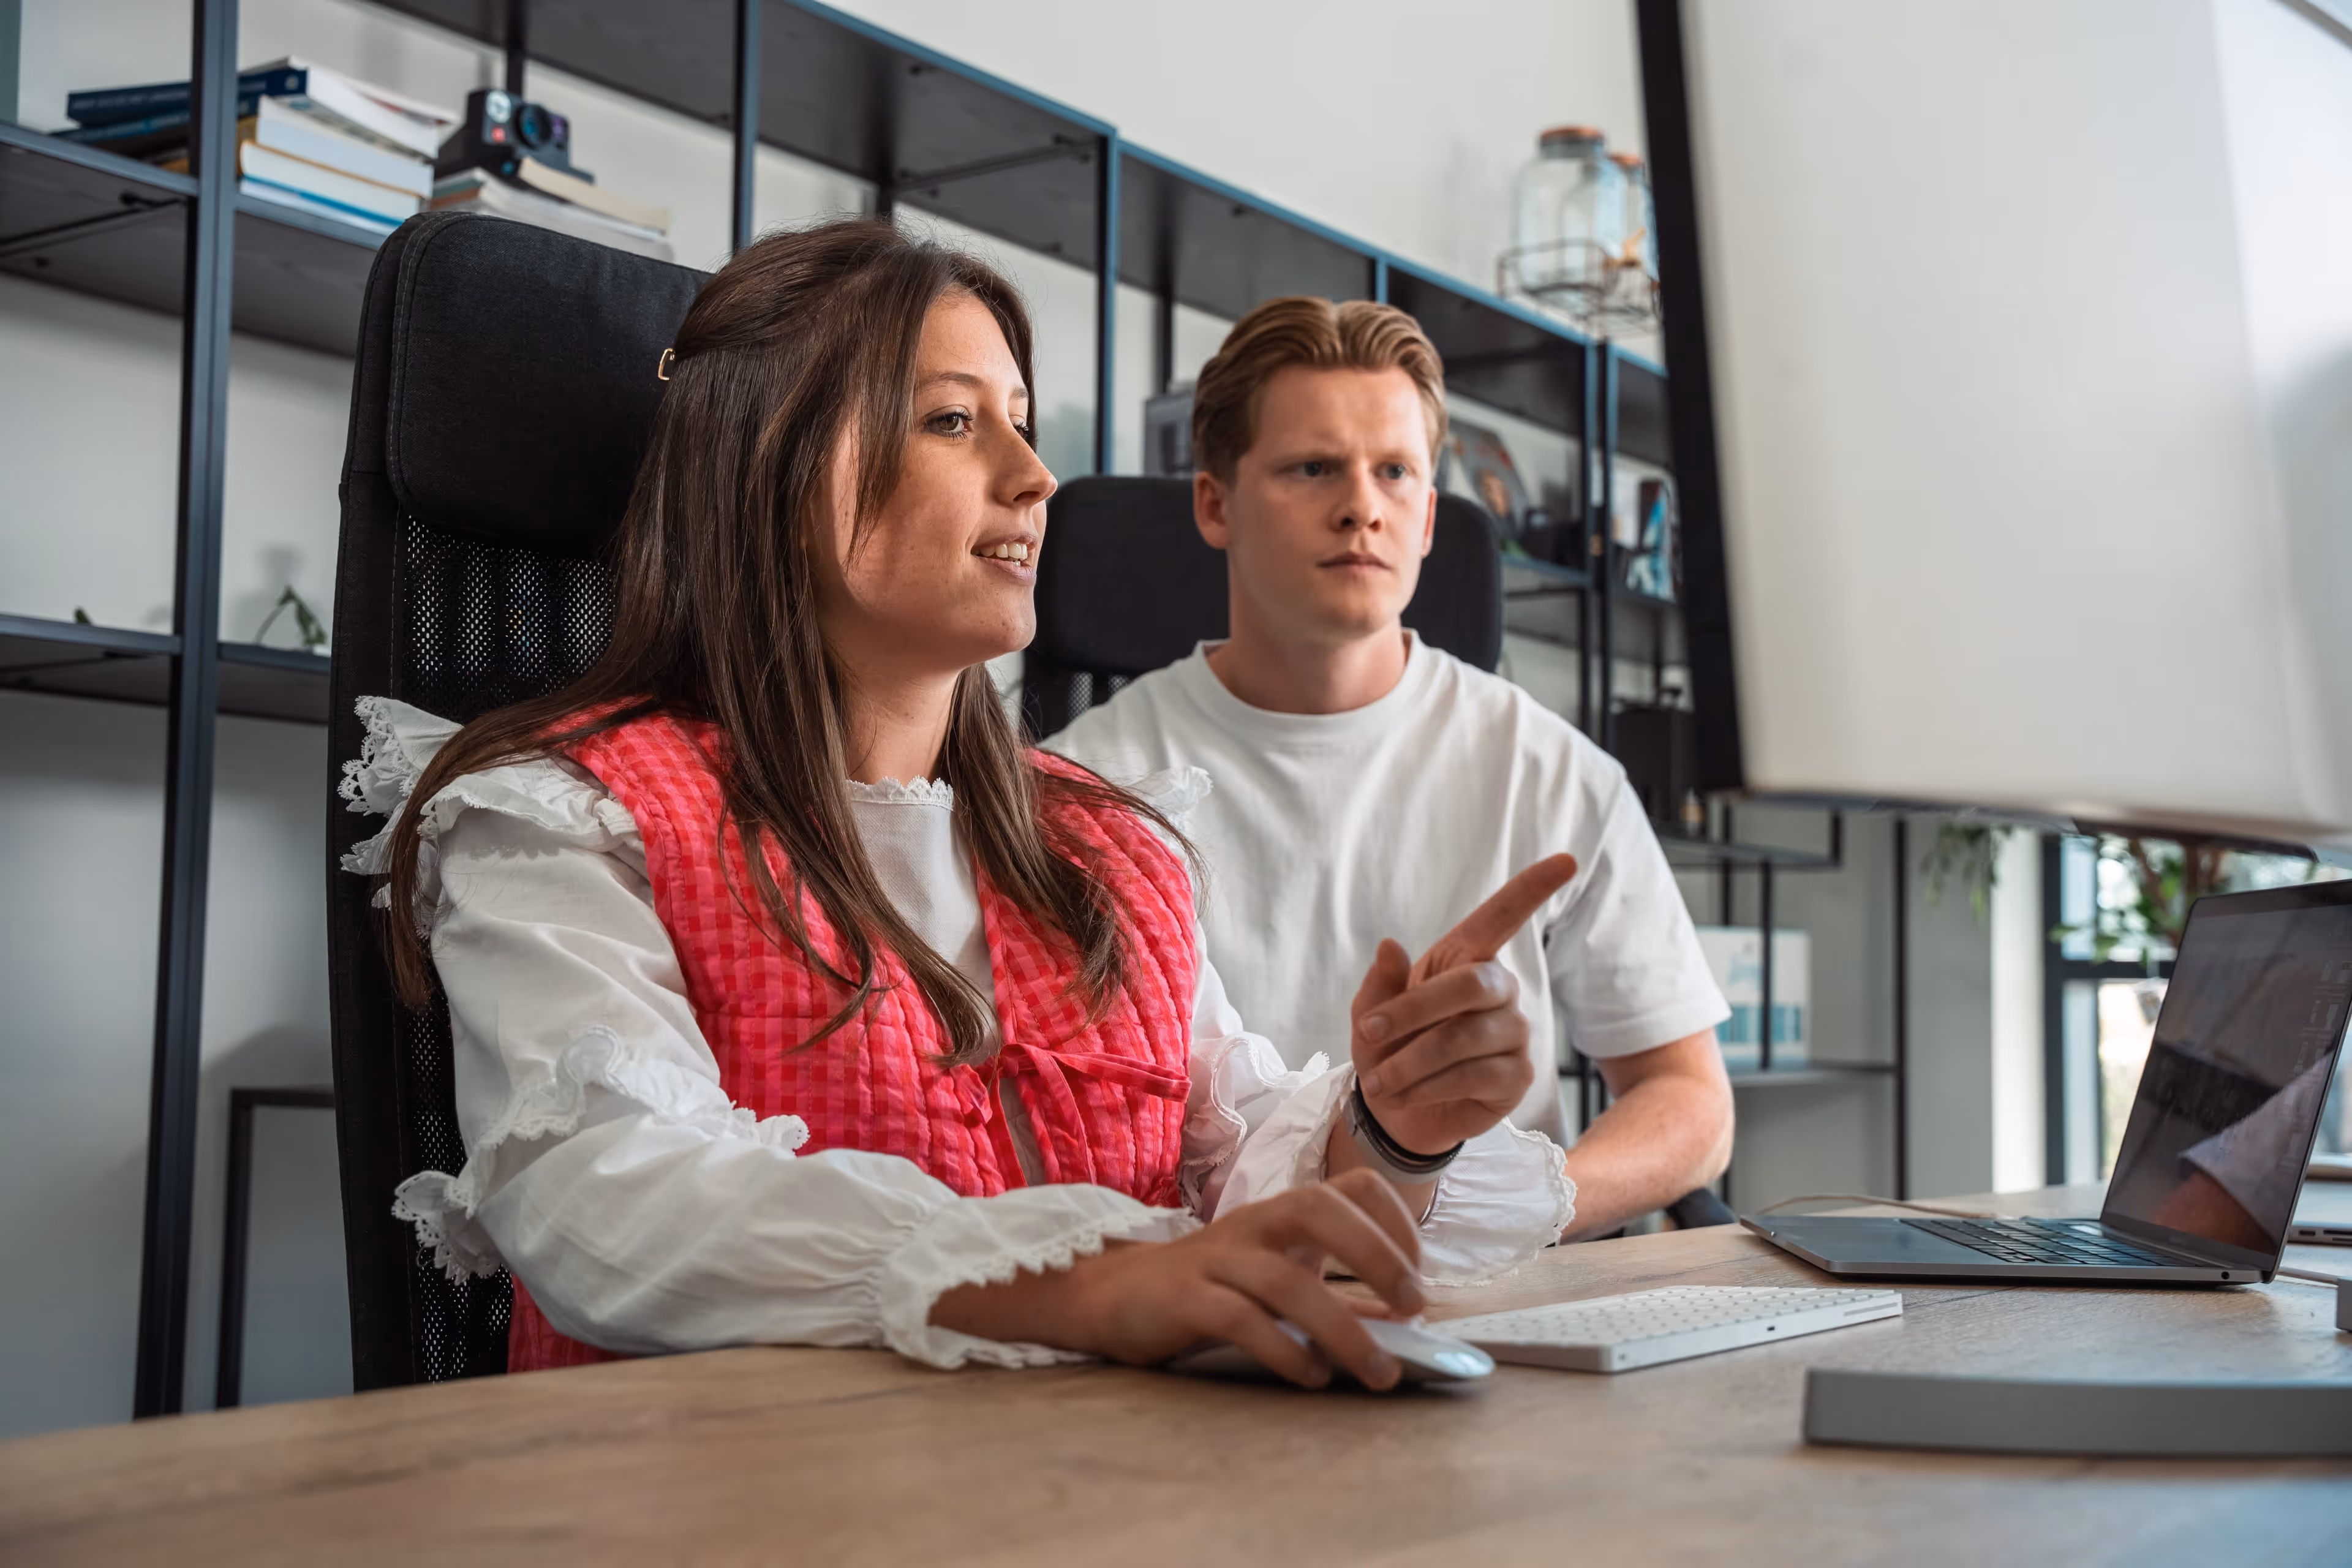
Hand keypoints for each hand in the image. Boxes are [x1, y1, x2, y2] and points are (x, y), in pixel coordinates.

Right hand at [930, 1168, 1425, 1389]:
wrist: (1109, 1296)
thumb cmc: (1208, 1288)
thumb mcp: (1275, 1278)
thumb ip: (1334, 1293)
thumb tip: (1405, 1324)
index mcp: (1283, 1215)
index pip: (1353, 1187)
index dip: (1396, 1225)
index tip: (1417, 1281)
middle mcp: (1254, 1225)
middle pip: (1321, 1207)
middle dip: (1376, 1253)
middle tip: (1414, 1307)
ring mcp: (1216, 1259)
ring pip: (1284, 1278)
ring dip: (1343, 1327)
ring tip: (1378, 1370)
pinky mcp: (1183, 1298)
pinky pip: (1239, 1318)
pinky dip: (1283, 1349)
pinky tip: (1311, 1375)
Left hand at [1350, 854, 1578, 1155]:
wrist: (1395, 1112)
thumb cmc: (1389, 1050)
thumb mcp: (1370, 1014)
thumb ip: (1379, 983)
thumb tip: (1390, 945)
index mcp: (1466, 959)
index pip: (1503, 917)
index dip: (1533, 888)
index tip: (1566, 860)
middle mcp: (1500, 990)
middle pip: (1472, 984)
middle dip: (1413, 1010)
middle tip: (1370, 1033)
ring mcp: (1514, 1033)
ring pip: (1464, 1038)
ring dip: (1411, 1062)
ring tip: (1382, 1081)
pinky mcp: (1517, 1077)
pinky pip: (1473, 1076)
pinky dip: (1429, 1087)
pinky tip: (1410, 1095)